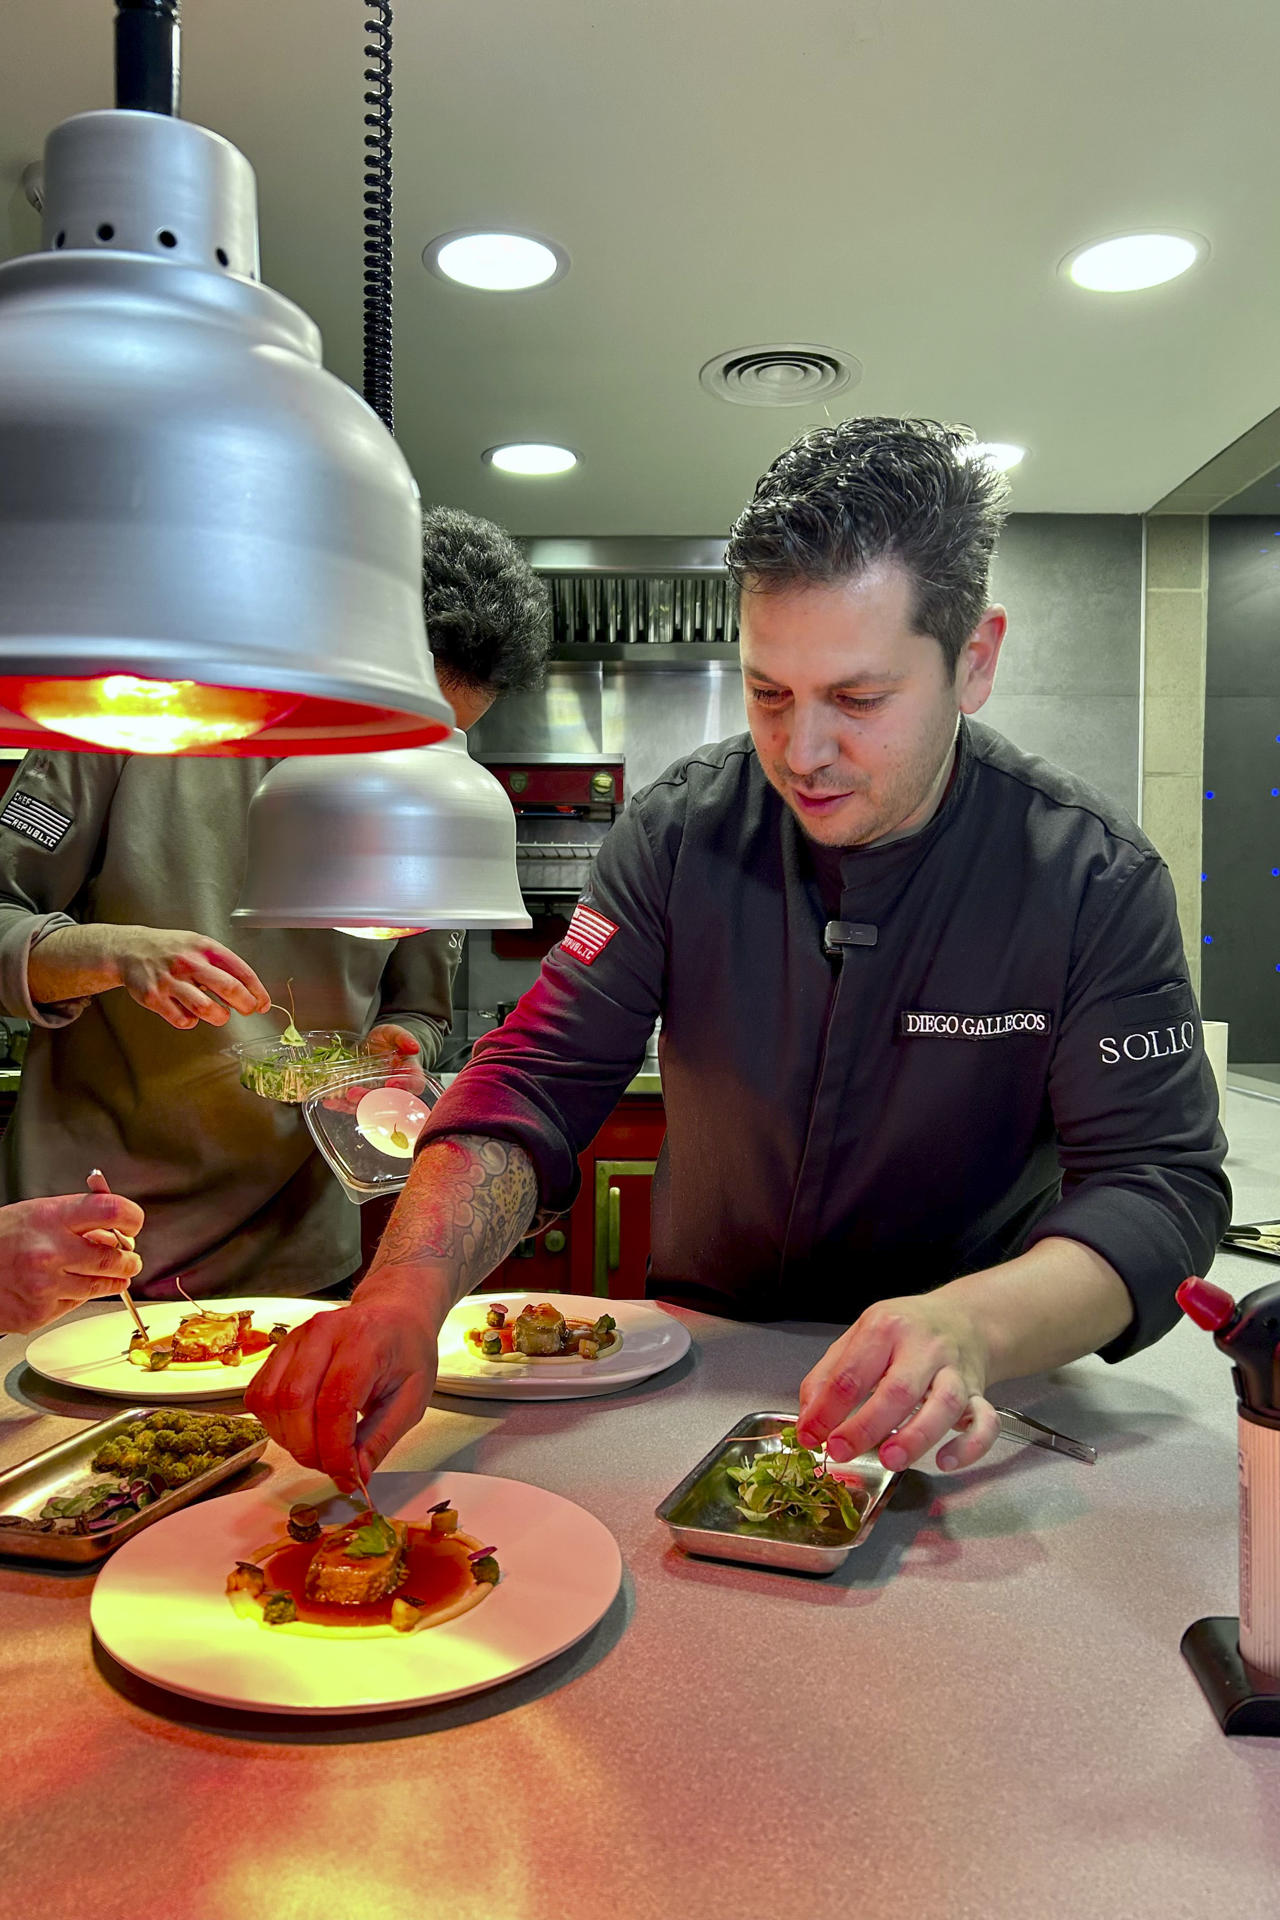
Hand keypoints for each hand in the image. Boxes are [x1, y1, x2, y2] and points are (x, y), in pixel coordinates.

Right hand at [0, 1191, 144, 1332]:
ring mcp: (44, 1286)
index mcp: (52, 1219)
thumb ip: (79, 1217)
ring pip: (101, 1286)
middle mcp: (50, 1252)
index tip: (133, 1223)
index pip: (113, 1211)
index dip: (132, 1217)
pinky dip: (75, 1295)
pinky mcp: (38, 1313)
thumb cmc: (0, 1237)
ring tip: (106, 1272)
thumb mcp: (37, 1212)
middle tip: (129, 1258)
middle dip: (129, 1259)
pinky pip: (75, 1304)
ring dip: (112, 1280)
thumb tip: (117, 1229)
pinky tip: (60, 1284)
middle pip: (115, 1258)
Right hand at [114, 927, 269, 1028]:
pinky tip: (190, 1013)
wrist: (129, 949)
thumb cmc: (170, 949)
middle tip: (247, 1010)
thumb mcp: (198, 945)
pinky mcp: (154, 997)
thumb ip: (222, 965)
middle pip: (229, 988)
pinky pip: (183, 1019)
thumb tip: (249, 992)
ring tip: (219, 1014)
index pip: (241, 970)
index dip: (257, 991)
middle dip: (245, 1004)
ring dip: (219, 1016)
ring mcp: (170, 980)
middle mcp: (188, 962)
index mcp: (204, 948)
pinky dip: (191, 1021)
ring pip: (206, 1008)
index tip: (263, 1003)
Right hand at [245, 1270, 441, 1488]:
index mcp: (365, 1339)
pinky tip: (301, 1429)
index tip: (347, 1476)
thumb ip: (381, 1439)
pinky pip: (259, 1395)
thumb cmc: (406, 1351)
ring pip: (270, 1400)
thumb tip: (355, 1477)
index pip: (335, 1402)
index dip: (334, 1449)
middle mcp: (324, 1333)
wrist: (394, 1313)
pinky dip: (273, 1424)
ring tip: (318, 1448)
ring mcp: (296, 1337)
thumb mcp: (412, 1398)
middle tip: (331, 1467)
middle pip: (295, 1401)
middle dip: (309, 1449)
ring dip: (288, 1439)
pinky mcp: (279, 1348)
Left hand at [318, 1024, 426, 1114]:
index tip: (391, 1084)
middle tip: (355, 1093)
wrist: (375, 1046)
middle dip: (370, 1098)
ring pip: (368, 1106)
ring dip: (352, 1105)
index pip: (414, 1084)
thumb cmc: (389, 1042)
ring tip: (337, 1100)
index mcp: (410, 1075)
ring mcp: (377, 1095)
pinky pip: (352, 1105)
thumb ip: (404, 1038)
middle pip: (387, 1100)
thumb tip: (413, 1047)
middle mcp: (395, 1090)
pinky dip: (340, 1104)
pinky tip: (330, 1101)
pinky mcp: (362, 1097)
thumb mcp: (395, 1034)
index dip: (404, 1086)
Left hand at [796, 1293, 1000, 1473]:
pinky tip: (945, 1461)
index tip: (809, 1437)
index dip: (826, 1410)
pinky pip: (985, 1422)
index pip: (851, 1372)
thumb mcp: (859, 1336)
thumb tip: (807, 1421)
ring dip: (917, 1437)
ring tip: (889, 1459)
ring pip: (945, 1405)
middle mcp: (924, 1347)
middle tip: (840, 1452)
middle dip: (866, 1426)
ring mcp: (955, 1370)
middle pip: (899, 1390)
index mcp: (886, 1328)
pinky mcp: (979, 1393)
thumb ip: (828, 1375)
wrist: (965, 1317)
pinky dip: (970, 1446)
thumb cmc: (905, 1331)